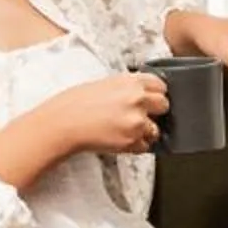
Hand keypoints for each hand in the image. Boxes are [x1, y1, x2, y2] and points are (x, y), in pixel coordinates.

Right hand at [50, 72, 169, 155]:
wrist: (62, 123)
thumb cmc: (76, 103)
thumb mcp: (106, 84)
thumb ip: (129, 88)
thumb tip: (145, 94)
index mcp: (132, 81)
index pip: (161, 85)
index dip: (154, 94)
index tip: (149, 99)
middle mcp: (138, 99)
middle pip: (164, 106)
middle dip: (154, 112)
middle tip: (137, 116)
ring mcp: (137, 120)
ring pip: (155, 129)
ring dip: (144, 132)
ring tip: (123, 130)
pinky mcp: (132, 140)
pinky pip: (144, 146)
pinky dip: (135, 146)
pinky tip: (118, 139)